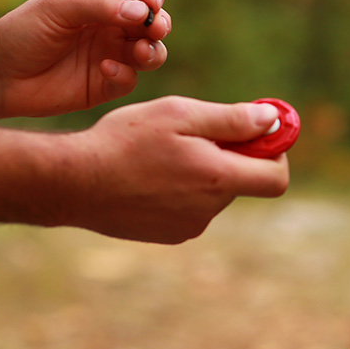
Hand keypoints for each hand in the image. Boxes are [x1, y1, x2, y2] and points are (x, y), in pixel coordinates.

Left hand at [0, 0, 171, 117]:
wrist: (0, 75)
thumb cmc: (24, 31)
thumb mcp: (60, 6)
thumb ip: (101, 5)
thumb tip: (143, 12)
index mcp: (99, 1)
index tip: (153, 1)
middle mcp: (109, 27)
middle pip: (151, 23)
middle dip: (159, 24)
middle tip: (155, 28)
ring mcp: (110, 56)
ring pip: (151, 52)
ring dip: (153, 51)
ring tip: (140, 52)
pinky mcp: (106, 85)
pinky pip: (131, 79)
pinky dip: (126, 74)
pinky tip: (106, 69)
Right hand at [62, 96, 289, 243]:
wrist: (73, 182)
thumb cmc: (124, 141)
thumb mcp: (180, 114)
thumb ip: (232, 120)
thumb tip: (273, 121)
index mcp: (218, 179)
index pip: (276, 178)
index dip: (275, 152)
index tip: (259, 133)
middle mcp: (209, 209)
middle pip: (243, 180)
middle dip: (231, 155)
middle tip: (195, 133)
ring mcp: (189, 226)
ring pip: (214, 192)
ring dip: (203, 171)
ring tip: (163, 153)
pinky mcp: (170, 234)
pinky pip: (192, 207)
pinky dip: (182, 188)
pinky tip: (150, 174)